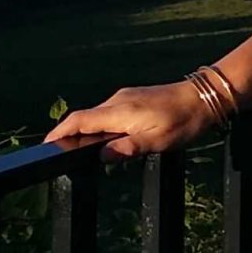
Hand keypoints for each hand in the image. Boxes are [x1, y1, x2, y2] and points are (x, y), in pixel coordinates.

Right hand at [44, 81, 212, 159]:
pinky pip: (110, 113)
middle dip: (70, 134)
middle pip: (85, 118)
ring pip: (98, 115)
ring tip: (83, 152)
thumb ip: (127, 149)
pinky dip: (102, 126)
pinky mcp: (134, 98)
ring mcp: (126, 97)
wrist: (205, 96)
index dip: (60, 132)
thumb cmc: (183, 121)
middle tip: (61, 154)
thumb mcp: (157, 141)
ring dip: (88, 131)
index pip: (79, 120)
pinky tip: (109, 139)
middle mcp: (118, 101)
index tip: (46, 145)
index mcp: (120, 111)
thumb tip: (102, 156)